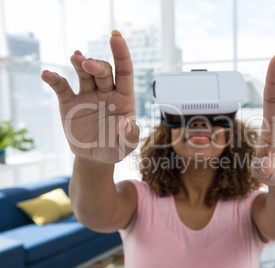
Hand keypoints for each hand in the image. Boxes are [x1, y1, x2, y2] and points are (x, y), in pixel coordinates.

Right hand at [41, 30, 138, 163]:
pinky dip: (54, 79)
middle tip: (88, 64)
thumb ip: (130, 136)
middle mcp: (106, 92)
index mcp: (123, 98)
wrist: (95, 157)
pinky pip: (61, 87)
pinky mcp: (69, 103)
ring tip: (76, 57)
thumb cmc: (115, 149)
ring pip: (84, 74)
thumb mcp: (126, 147)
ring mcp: (87, 95)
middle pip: (104, 72)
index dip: (121, 54)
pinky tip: (48, 74)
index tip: (115, 37)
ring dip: (79, 63)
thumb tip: (127, 123)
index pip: (125, 72)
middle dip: (97, 65)